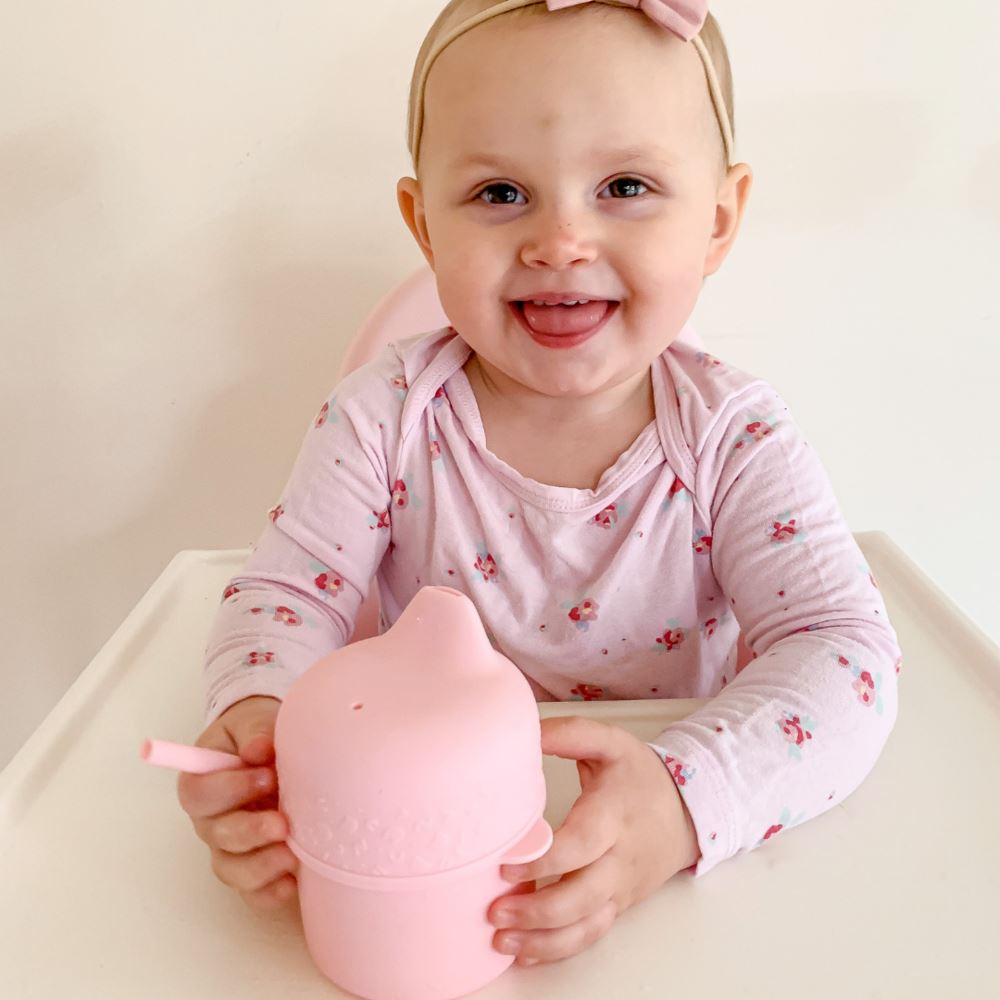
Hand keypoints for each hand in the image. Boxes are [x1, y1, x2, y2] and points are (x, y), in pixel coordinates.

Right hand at [176, 695, 298, 911]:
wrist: (272, 752)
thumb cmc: (257, 736)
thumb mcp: (254, 722)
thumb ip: (255, 732)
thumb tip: (260, 748)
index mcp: (202, 782)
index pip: (200, 793)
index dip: (230, 789)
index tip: (267, 776)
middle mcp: (211, 820)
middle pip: (217, 835)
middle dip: (249, 831)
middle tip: (282, 822)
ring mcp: (230, 847)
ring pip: (231, 868)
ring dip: (259, 866)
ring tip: (290, 857)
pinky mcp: (253, 867)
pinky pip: (252, 891)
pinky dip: (270, 893)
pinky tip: (292, 885)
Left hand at [488, 716, 699, 966]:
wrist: (689, 811)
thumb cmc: (641, 776)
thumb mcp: (611, 742)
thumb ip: (571, 733)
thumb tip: (530, 730)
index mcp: (614, 815)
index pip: (581, 845)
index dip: (543, 861)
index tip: (505, 864)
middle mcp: (619, 858)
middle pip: (582, 897)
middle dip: (537, 911)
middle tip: (494, 911)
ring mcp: (620, 888)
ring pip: (586, 926)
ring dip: (543, 940)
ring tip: (502, 941)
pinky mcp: (618, 905)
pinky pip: (590, 934)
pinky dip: (558, 949)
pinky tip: (525, 951)